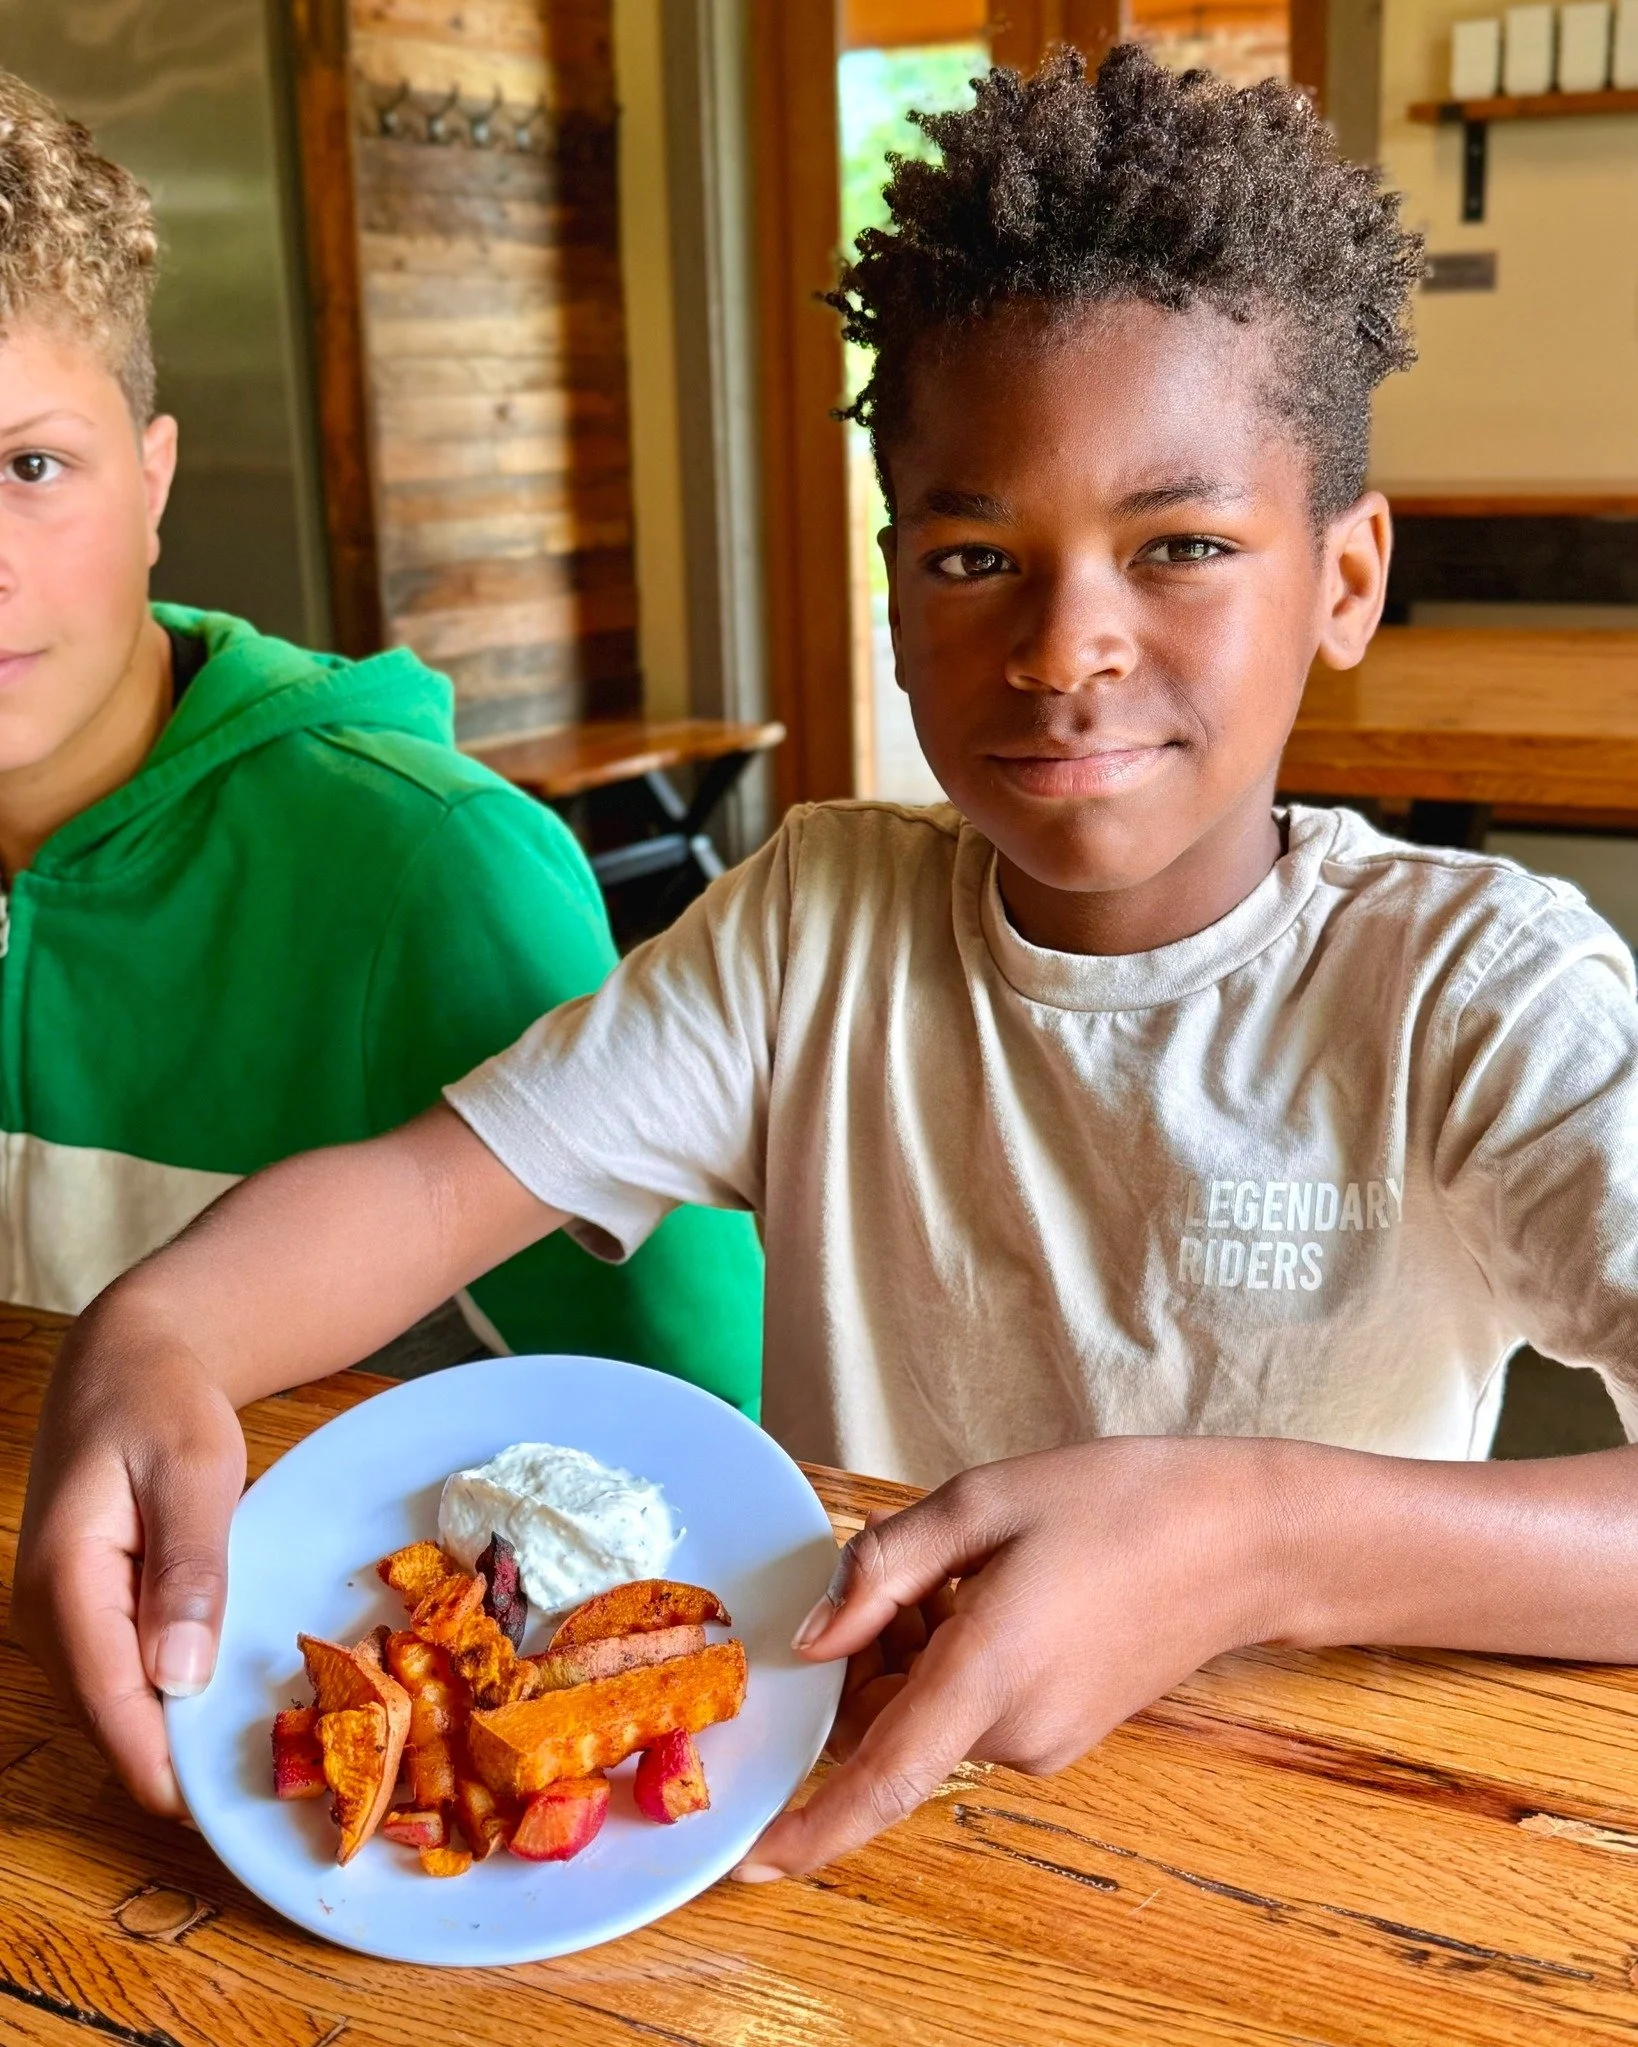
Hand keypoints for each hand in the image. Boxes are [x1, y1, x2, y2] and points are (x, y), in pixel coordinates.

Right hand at [13, 1315, 245, 1816]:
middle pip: (114, 1722)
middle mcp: (47, 1616)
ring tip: (268, 1746)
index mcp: (64, 1584)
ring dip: (183, 1730)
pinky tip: (235, 1695)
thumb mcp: (192, 1471)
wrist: (128, 1360)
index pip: (112, 1707)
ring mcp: (61, 1619)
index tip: (234, 1806)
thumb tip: (179, 1678)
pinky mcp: (86, 1613)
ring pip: (121, 1707)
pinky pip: (128, 1676)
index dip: (170, 1766)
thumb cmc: (163, 1403)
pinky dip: (176, 1693)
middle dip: (185, 1757)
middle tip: (277, 1779)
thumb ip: (189, 1569)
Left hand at [735, 1437, 1287, 1879]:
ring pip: (925, 1714)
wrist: (1243, 1541)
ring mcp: (1045, 1742)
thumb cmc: (1119, 1503)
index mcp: (988, 1673)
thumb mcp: (984, 1502)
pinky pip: (971, 1712)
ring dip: (913, 1653)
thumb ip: (884, 1567)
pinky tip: (997, 1594)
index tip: (750, 1860)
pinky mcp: (1064, 1736)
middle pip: (886, 1724)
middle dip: (867, 1658)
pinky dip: (954, 1663)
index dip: (809, 1828)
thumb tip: (812, 1639)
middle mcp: (1014, 1730)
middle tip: (919, 1569)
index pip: (881, 1780)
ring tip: (972, 1569)